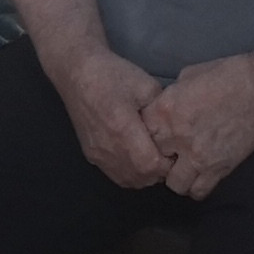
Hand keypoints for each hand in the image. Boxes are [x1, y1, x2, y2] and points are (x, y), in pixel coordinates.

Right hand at [53, 47, 171, 190]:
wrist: (77, 73)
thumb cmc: (112, 74)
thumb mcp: (147, 85)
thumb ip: (162, 112)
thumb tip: (176, 130)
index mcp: (123, 128)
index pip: (151, 165)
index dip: (168, 163)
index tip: (176, 150)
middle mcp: (109, 147)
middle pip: (141, 177)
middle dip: (160, 171)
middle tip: (168, 153)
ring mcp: (98, 154)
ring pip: (129, 180)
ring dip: (146, 174)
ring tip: (153, 155)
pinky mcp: (91, 155)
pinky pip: (117, 175)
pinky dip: (132, 173)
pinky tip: (137, 157)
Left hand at [147, 56, 253, 200]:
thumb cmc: (229, 75)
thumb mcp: (188, 76)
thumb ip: (170, 97)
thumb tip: (163, 108)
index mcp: (165, 110)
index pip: (138, 133)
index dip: (143, 135)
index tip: (152, 134)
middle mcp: (177, 137)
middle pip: (152, 160)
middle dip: (157, 156)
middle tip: (166, 152)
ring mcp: (198, 156)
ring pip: (172, 183)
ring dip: (175, 176)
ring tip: (182, 167)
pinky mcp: (219, 169)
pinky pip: (198, 191)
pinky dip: (196, 186)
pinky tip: (198, 175)